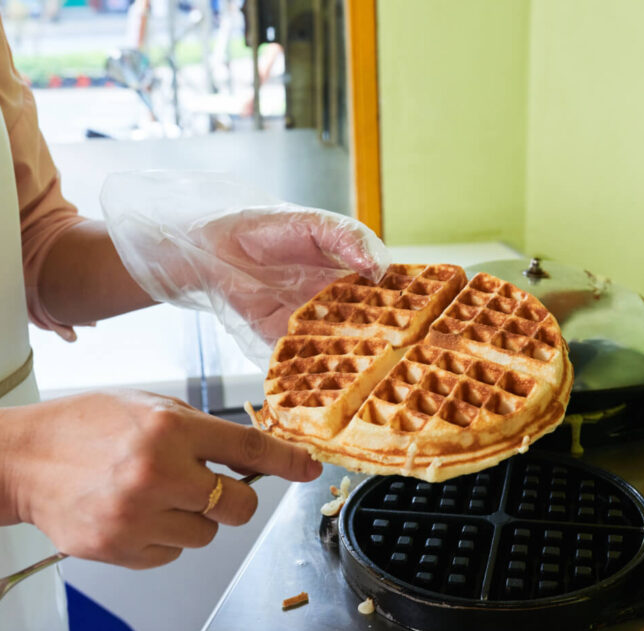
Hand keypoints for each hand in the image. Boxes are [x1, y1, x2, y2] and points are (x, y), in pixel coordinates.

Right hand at [7, 390, 321, 568]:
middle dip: (235, 499)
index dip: (287, 462)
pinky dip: (164, 538)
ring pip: (206, 535)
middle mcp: (156, 474)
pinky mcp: (119, 549)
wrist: (25, 460)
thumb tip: (252, 457)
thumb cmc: (87, 427)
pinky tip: (136, 513)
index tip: (309, 470)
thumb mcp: (151, 406)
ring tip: (156, 495)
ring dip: (194, 518)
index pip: (248, 450)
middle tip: (210, 485)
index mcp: (169, 429)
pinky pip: (172, 554)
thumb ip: (201, 431)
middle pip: (239, 506)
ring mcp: (136, 517)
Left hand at [102, 171, 390, 366]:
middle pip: (370, 337)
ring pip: (341, 357)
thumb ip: (351, 239)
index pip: (390, 301)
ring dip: (356, 374)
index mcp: (352, 280)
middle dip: (389, 354)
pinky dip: (313, 383)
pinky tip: (329, 394)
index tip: (433, 327)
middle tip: (410, 367)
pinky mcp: (280, 347)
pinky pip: (301, 369)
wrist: (210, 245)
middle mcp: (336, 310)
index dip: (413, 315)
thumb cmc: (265, 227)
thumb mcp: (316, 224)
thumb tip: (382, 267)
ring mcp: (310, 331)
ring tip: (376, 388)